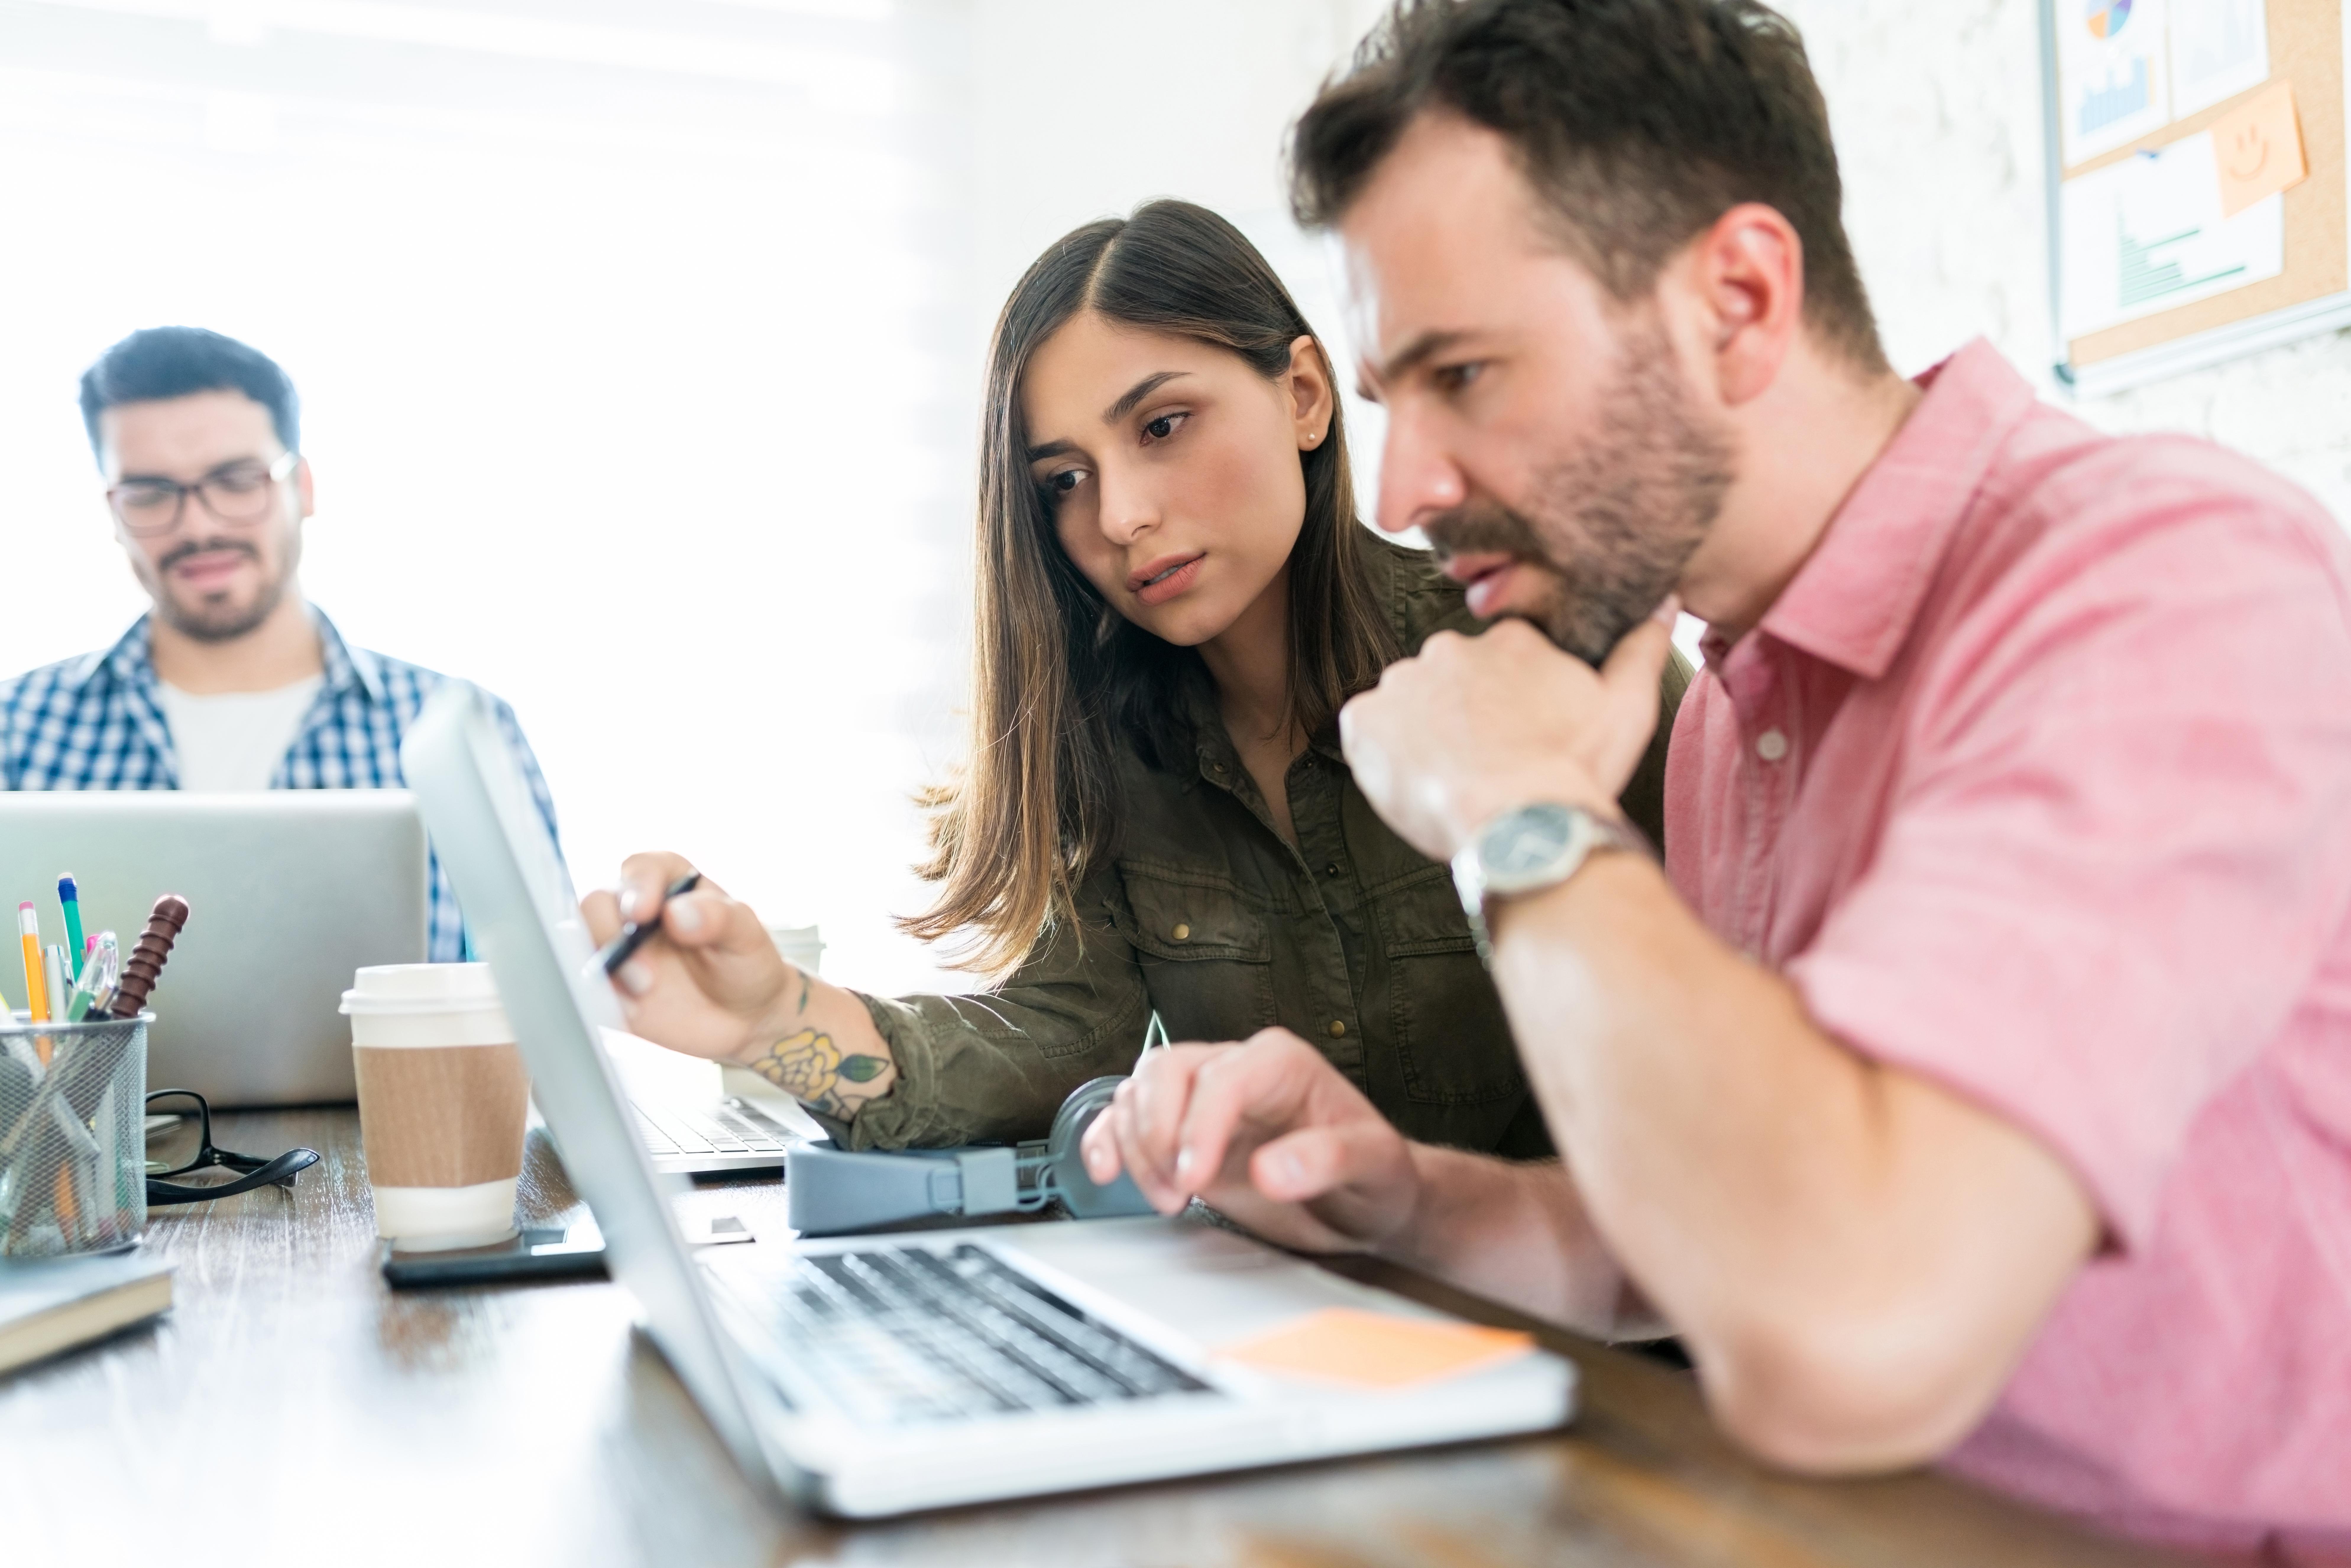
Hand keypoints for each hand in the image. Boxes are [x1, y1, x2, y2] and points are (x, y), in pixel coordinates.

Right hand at [580, 852, 795, 1063]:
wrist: (746, 1017)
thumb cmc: (746, 962)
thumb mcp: (746, 935)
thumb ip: (718, 918)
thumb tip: (677, 913)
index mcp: (669, 883)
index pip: (640, 870)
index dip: (637, 887)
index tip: (643, 912)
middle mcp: (635, 912)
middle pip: (596, 905)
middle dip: (611, 933)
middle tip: (646, 970)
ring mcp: (618, 950)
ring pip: (580, 945)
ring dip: (603, 968)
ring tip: (644, 991)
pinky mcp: (610, 987)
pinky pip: (587, 988)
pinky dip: (600, 999)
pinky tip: (632, 1012)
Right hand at [1080, 1029, 1424, 1255]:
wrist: (1365, 1200)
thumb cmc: (1374, 1175)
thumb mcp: (1373, 1166)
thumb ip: (1329, 1161)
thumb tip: (1272, 1170)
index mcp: (1281, 1062)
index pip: (1221, 1077)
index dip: (1198, 1126)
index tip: (1194, 1180)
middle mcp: (1236, 1069)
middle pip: (1167, 1071)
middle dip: (1158, 1133)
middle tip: (1178, 1193)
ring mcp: (1204, 1098)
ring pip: (1140, 1092)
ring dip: (1136, 1146)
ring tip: (1168, 1199)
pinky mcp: (1183, 1130)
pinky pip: (1127, 1117)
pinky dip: (1108, 1139)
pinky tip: (1106, 1170)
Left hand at [1340, 604, 1676, 860]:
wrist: (1516, 823)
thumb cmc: (1574, 770)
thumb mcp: (1627, 707)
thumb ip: (1642, 648)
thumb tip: (1663, 600)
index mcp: (1509, 641)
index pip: (1499, 661)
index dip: (1507, 703)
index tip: (1518, 736)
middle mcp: (1449, 648)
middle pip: (1450, 681)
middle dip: (1463, 716)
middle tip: (1486, 762)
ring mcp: (1402, 682)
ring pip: (1410, 705)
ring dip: (1425, 733)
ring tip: (1453, 777)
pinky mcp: (1364, 719)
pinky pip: (1368, 729)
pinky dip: (1384, 752)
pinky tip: (1417, 779)